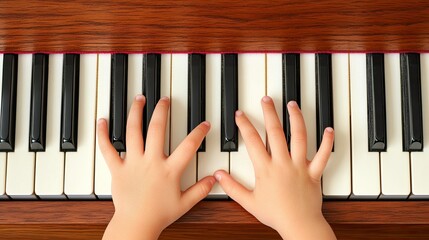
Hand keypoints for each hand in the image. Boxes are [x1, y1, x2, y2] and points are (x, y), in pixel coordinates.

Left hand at [99, 95, 215, 239]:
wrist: (136, 225)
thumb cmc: (159, 215)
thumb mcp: (185, 203)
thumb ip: (201, 189)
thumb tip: (214, 179)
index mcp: (169, 170)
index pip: (188, 145)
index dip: (199, 132)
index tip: (204, 124)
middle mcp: (151, 162)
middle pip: (157, 129)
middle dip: (162, 111)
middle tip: (164, 100)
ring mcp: (133, 163)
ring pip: (133, 132)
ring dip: (135, 113)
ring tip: (139, 99)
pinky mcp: (117, 169)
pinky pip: (107, 149)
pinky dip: (103, 135)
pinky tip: (102, 121)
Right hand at [214, 97, 335, 239]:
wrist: (298, 225)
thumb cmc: (275, 214)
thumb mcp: (248, 202)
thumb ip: (232, 187)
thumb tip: (218, 175)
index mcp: (266, 169)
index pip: (252, 141)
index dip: (245, 125)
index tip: (240, 114)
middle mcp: (283, 163)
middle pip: (275, 132)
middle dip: (269, 113)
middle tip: (266, 99)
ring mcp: (299, 166)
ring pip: (299, 137)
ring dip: (296, 119)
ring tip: (292, 105)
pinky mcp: (314, 172)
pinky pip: (322, 155)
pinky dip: (327, 142)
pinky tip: (328, 129)